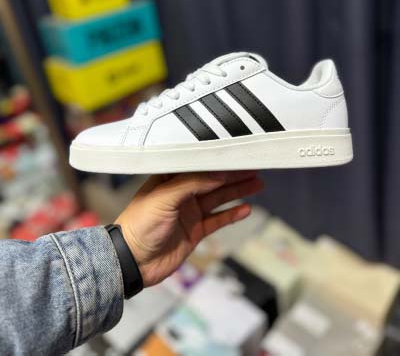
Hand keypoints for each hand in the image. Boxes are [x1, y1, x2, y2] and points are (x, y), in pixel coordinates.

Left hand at [115, 170, 262, 286]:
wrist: (132, 261)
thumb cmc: (139, 225)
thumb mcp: (163, 197)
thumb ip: (190, 184)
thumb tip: (217, 174)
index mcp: (169, 180)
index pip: (198, 166)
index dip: (217, 161)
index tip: (236, 155)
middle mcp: (181, 194)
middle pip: (212, 181)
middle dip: (233, 174)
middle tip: (254, 166)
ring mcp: (189, 213)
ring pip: (219, 198)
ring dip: (237, 191)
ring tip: (257, 183)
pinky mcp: (195, 231)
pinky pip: (218, 220)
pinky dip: (232, 215)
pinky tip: (246, 209)